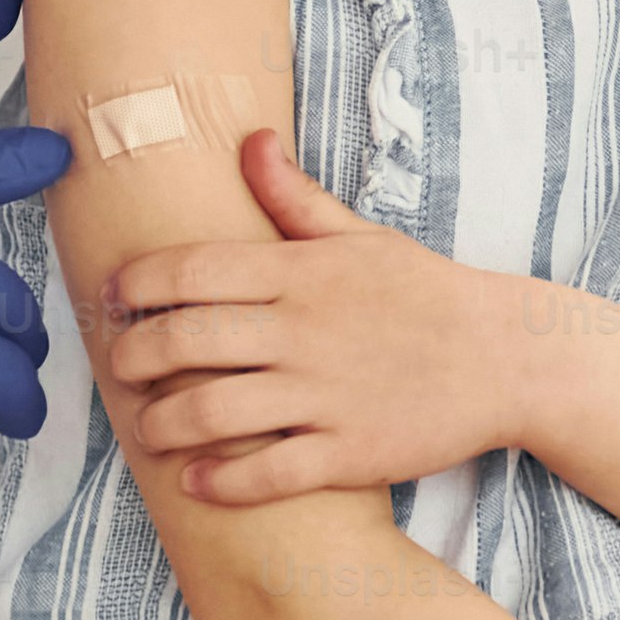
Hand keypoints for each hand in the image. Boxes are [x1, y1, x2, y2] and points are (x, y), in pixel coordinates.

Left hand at [103, 130, 551, 507]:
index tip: (110, 298)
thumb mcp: (360, 236)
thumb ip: (293, 197)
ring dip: (162, 423)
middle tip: (119, 367)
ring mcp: (325, 396)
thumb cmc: (427, 294)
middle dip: (132, 357)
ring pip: (212, 412)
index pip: (191, 269)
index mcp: (301, 273)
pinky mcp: (350, 453)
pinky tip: (195, 479)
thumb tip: (249, 139)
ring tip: (148, 427)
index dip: (135, 283)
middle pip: (185, 340)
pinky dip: (220, 480)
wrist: (508, 358)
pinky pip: (267, 474)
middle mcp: (303, 332)